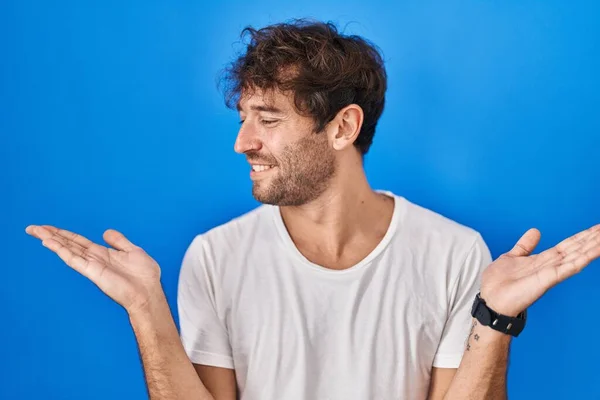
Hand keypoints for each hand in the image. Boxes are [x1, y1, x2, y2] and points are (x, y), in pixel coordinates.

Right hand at [25, 225, 161, 313]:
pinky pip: (73, 259)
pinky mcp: (92, 272)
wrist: (148, 292)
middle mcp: (94, 259)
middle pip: (68, 244)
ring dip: (51, 240)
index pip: (78, 241)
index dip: (64, 234)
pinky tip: (49, 243)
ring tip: (36, 231)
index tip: (48, 227)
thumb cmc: (144, 276)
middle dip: (51, 235)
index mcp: (103, 253)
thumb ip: (118, 241)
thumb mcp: (133, 251)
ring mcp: (92, 265)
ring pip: (67, 249)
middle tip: (32, 228)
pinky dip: (61, 250)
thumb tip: (105, 232)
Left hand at [480, 224, 599, 316]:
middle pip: (576, 248)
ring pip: (578, 256)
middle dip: (592, 238)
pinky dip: (583, 258)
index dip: (582, 236)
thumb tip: (535, 231)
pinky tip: (595, 250)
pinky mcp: (548, 279)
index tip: (596, 228)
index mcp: (543, 260)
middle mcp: (551, 266)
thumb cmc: (498, 283)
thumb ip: (525, 245)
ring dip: (593, 246)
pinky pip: (569, 267)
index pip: (568, 245)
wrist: (491, 301)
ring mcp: (551, 273)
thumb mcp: (512, 257)